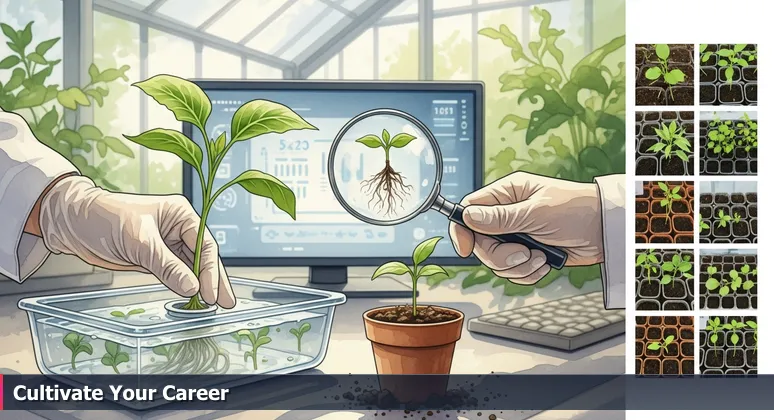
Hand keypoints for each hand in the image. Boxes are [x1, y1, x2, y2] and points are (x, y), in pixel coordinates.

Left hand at [36, 176, 234, 307]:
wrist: (73, 222)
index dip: (210, 270)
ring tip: (211, 306)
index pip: (204, 244)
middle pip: (202, 258)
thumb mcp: (139, 241)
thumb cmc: (105, 217)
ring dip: (200, 286)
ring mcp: (167, 245)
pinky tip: (192, 298)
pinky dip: (183, 286)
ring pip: (190, 268)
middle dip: (214, 280)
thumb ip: (166, 265)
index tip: (211, 293)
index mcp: (180, 214)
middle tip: (226, 303)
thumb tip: (191, 288)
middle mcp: (178, 229)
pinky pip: (175, 274)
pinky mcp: (154, 259)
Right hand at [449, 172, 603, 284]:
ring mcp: (517, 235)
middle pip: (481, 242)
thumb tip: (468, 217)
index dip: (463, 231)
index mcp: (506, 194)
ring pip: (496, 261)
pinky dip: (528, 273)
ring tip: (540, 257)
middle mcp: (507, 214)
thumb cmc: (577, 209)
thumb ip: (501, 218)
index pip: (469, 211)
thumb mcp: (536, 212)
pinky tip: (545, 263)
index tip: (466, 249)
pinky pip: (513, 272)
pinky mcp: (528, 253)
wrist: (606, 231)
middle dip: (500, 255)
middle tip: (523, 253)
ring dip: (518, 266)